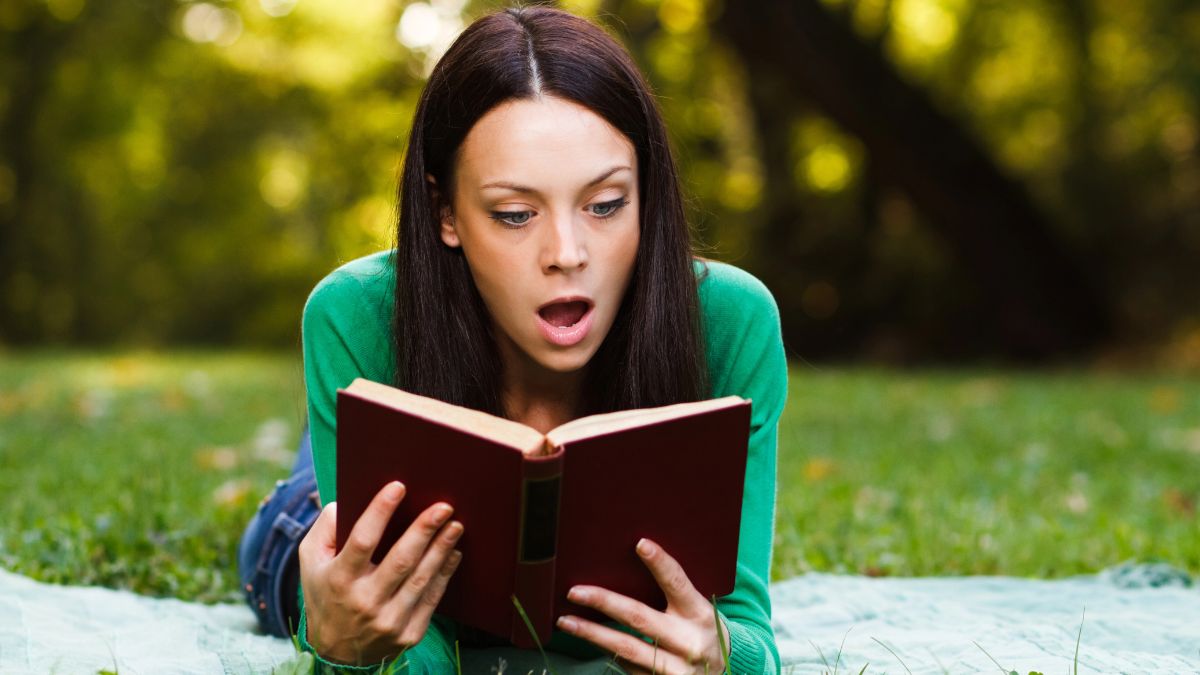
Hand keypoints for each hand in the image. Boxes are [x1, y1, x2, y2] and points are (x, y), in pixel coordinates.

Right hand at [298, 481, 464, 664]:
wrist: (337, 652)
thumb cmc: (326, 593)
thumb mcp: (311, 562)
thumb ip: (325, 528)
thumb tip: (345, 502)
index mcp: (339, 579)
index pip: (362, 540)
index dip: (380, 512)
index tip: (398, 487)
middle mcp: (364, 601)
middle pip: (400, 560)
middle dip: (424, 530)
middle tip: (444, 506)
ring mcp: (388, 621)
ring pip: (421, 580)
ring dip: (441, 550)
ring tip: (455, 525)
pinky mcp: (408, 634)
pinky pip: (431, 600)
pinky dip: (445, 574)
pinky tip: (454, 553)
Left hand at [555, 538, 730, 674]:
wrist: (725, 673)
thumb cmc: (703, 632)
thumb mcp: (698, 611)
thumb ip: (675, 594)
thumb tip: (635, 559)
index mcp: (700, 615)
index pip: (678, 583)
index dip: (660, 563)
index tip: (640, 543)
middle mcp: (689, 642)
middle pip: (639, 617)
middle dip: (603, 602)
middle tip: (574, 591)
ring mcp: (676, 668)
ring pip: (626, 648)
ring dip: (592, 634)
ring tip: (567, 621)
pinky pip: (629, 667)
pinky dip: (608, 653)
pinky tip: (592, 641)